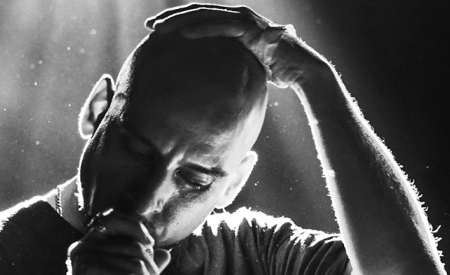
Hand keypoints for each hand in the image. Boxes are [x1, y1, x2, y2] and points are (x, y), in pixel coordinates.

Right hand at [66, 210, 171, 274]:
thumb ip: (144, 266)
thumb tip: (165, 253)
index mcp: (90, 244)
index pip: (115, 219)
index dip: (136, 228)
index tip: (150, 245)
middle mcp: (84, 247)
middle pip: (134, 247)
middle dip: (149, 270)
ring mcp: (86, 258)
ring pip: (136, 263)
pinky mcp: (90, 272)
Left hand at [145, 3, 330, 88]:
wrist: (300, 71)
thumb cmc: (271, 72)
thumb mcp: (241, 68)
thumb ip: (223, 67)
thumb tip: (203, 86)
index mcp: (231, 24)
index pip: (199, 19)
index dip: (176, 22)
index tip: (155, 32)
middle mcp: (236, 17)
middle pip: (197, 12)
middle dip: (171, 18)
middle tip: (149, 26)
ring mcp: (244, 19)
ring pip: (206, 15)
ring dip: (181, 20)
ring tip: (160, 29)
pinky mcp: (251, 28)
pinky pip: (222, 26)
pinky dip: (203, 29)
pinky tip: (184, 35)